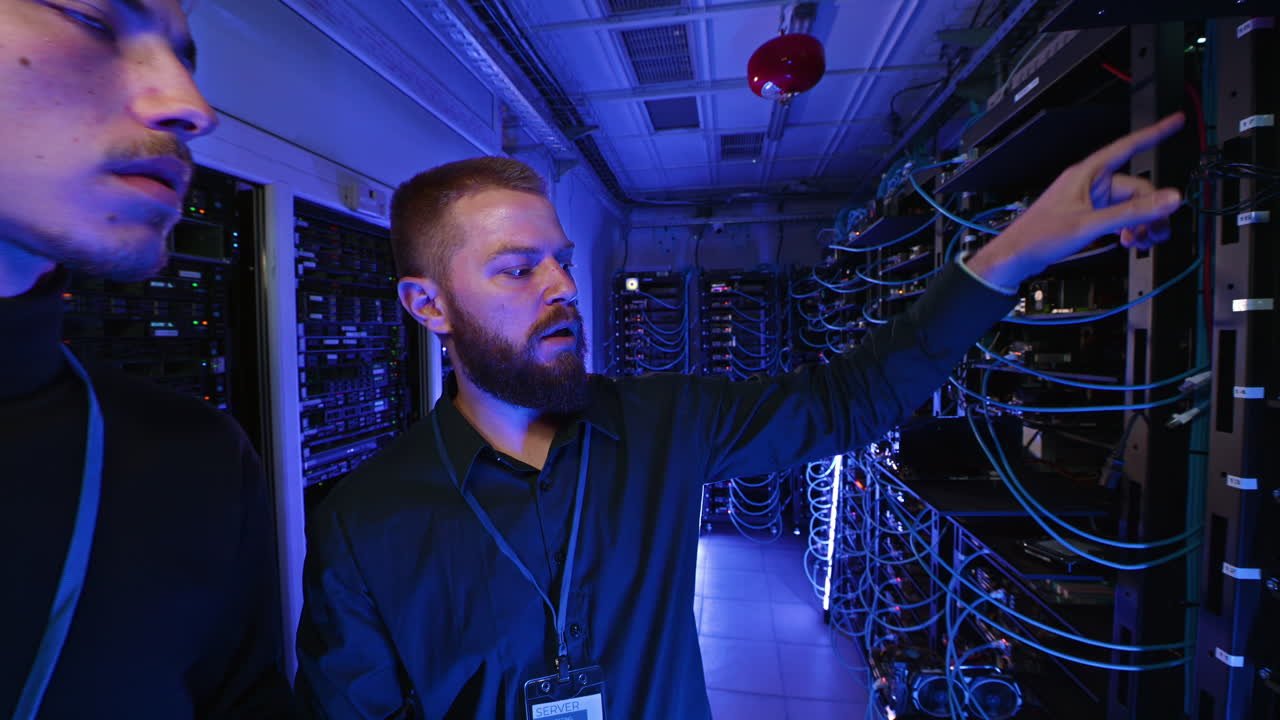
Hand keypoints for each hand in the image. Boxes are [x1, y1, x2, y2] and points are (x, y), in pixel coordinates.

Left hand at [966, 113, 1186, 288]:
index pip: (1128, 146)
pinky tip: (1128, 241)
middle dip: (1151, 209)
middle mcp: (1090, 183)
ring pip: (1129, 205)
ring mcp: (1089, 200)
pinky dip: (1128, 228)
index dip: (1154, 133)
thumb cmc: (1040, 236)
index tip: (1176, 121)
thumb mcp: (1091, 224)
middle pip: (1136, 187)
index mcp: (1088, 174)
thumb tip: (1168, 199)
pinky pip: (1118, 216)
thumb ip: (1132, 212)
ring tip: (1143, 241)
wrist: (1016, 257)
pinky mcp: (1088, 216)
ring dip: (1141, 222)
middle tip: (1158, 231)